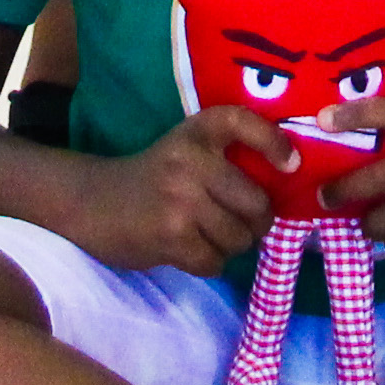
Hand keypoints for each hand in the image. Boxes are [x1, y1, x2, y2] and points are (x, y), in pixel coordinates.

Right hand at [69, 107, 283, 279]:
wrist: (94, 203)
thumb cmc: (154, 177)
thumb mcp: (186, 150)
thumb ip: (226, 158)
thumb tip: (286, 183)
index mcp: (196, 132)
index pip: (241, 121)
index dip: (273, 141)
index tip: (290, 165)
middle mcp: (189, 161)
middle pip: (256, 203)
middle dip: (256, 223)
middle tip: (242, 224)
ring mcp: (180, 200)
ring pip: (239, 237)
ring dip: (231, 245)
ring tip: (209, 235)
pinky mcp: (170, 237)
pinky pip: (215, 261)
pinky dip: (210, 263)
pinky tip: (192, 250)